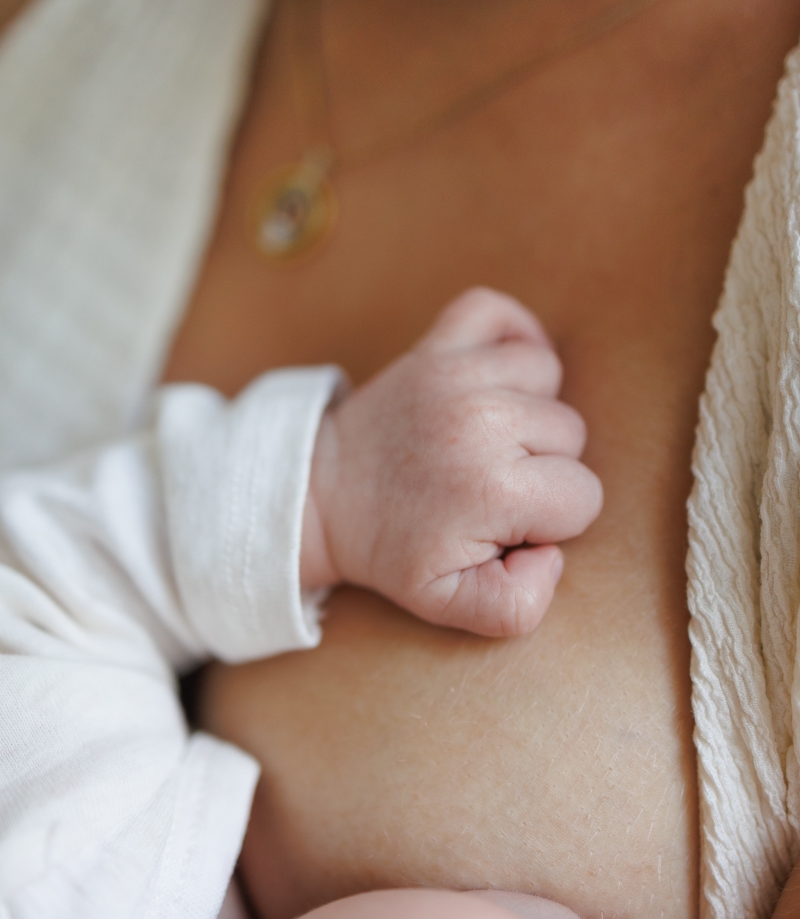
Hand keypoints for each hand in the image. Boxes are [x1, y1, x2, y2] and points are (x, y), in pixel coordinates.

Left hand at [301, 287, 601, 635]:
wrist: (320, 496)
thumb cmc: (392, 549)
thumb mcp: (448, 604)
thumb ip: (517, 606)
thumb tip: (551, 555)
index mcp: (492, 488)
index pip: (583, 497)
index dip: (552, 519)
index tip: (506, 524)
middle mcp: (482, 420)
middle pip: (573, 435)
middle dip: (543, 467)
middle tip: (490, 486)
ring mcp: (457, 374)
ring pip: (549, 376)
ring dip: (530, 407)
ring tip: (491, 438)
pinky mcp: (435, 344)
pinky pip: (499, 312)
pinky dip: (510, 334)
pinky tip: (499, 376)